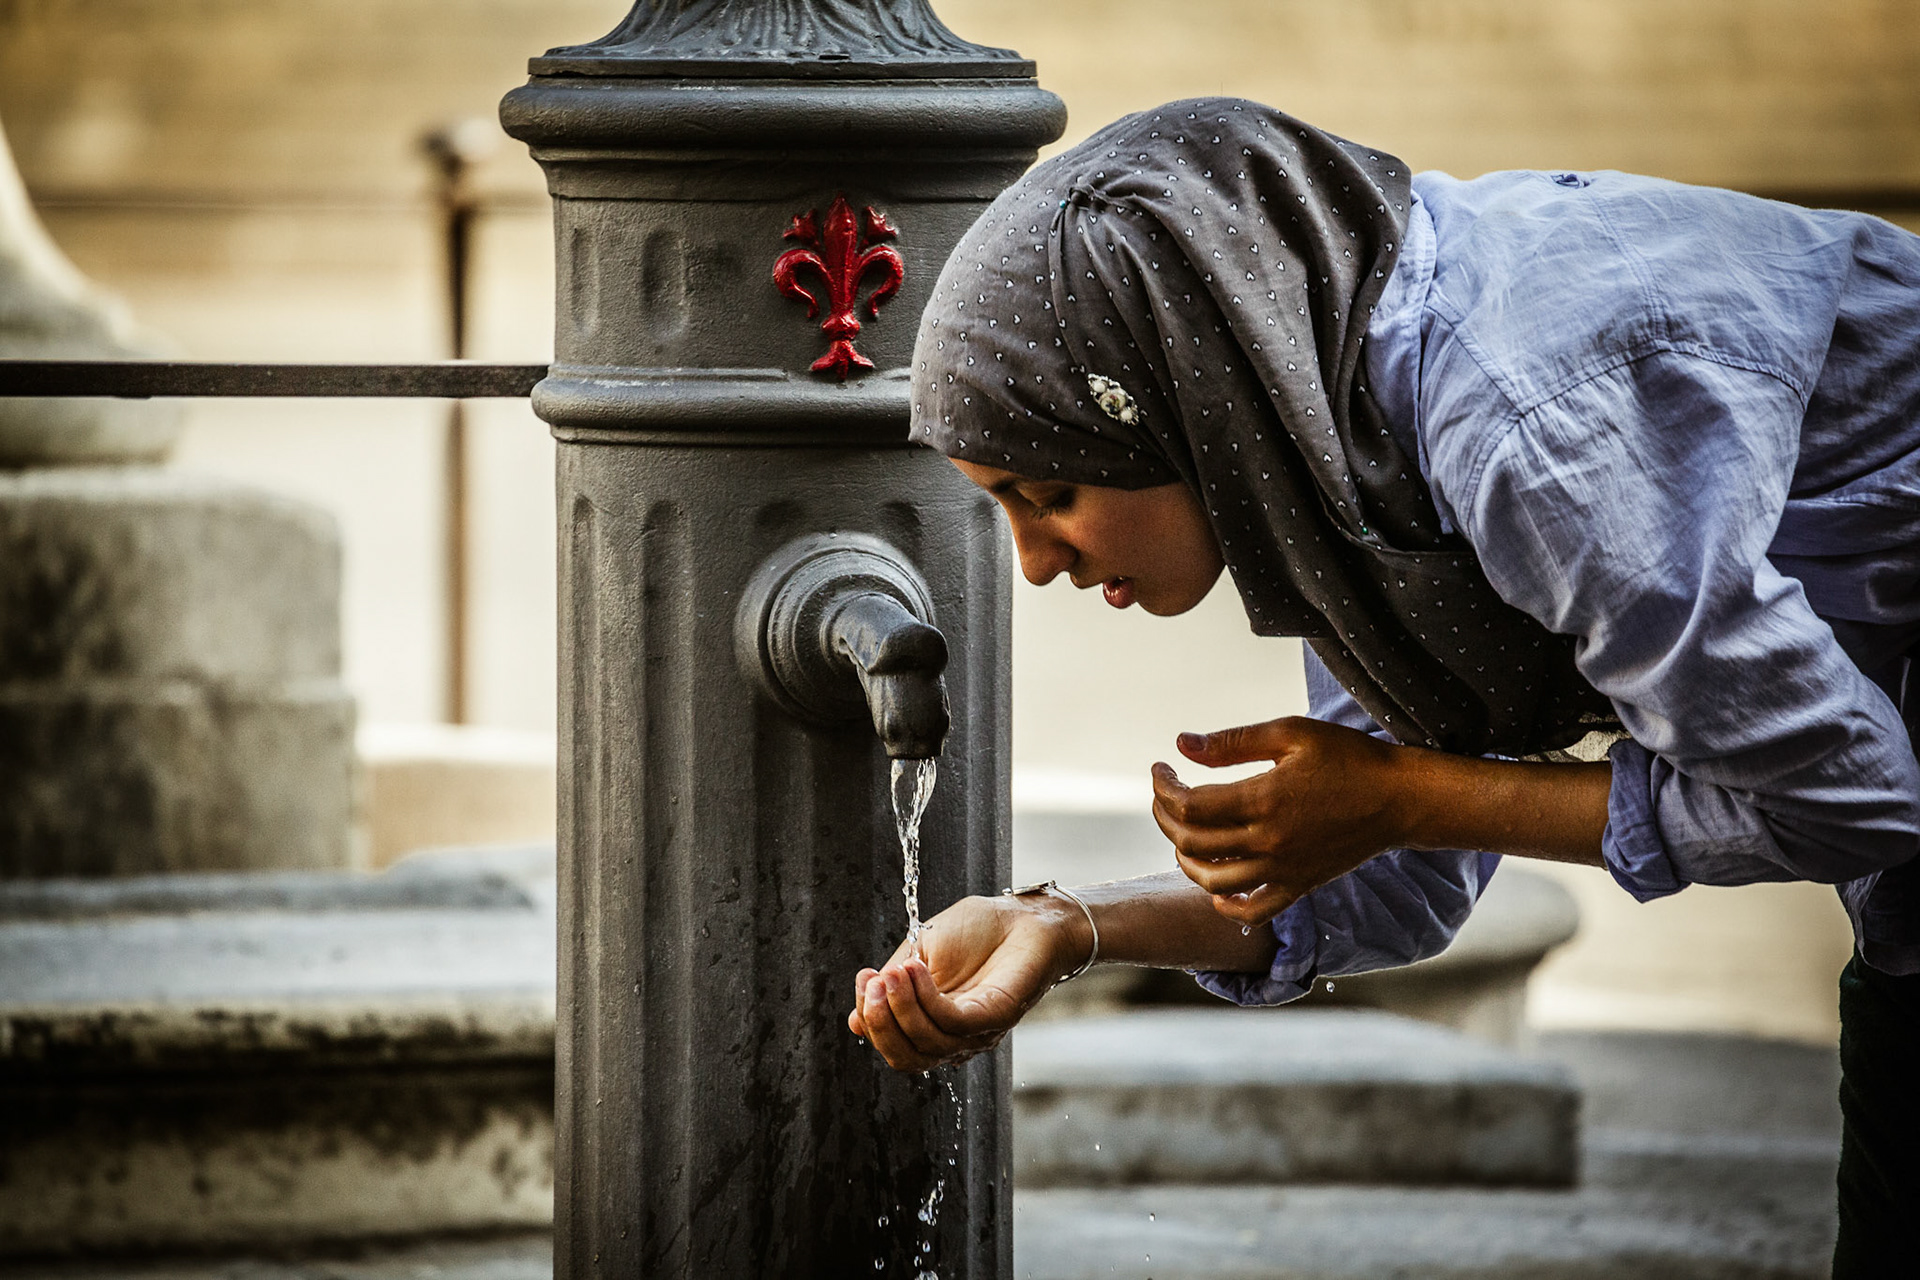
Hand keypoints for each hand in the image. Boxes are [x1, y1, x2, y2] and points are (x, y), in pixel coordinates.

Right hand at [848, 892, 1088, 1072]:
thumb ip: (892, 986)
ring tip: (895, 972)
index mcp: (932, 1025)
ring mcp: (975, 1032)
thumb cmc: (978, 931)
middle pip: (905, 1058)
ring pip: (927, 1045)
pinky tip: (916, 969)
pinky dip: (927, 999)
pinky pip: (953, 1023)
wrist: (1025, 916)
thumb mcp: (919, 953)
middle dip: (880, 1025)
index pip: (892, 1044)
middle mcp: (953, 1037)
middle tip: (872, 985)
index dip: (870, 1020)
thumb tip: (856, 1022)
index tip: (863, 979)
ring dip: (901, 1007)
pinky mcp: (995, 1017)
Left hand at [1152, 716, 1409, 928]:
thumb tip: (1182, 744)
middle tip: (1164, 795)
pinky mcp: (1300, 885)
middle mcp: (1269, 841)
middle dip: (1165, 817)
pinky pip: (1254, 911)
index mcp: (1263, 800)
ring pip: (1213, 881)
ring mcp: (1284, 869)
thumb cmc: (1348, 758)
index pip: (1189, 805)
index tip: (1161, 769)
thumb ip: (1233, 742)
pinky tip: (1215, 889)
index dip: (1164, 788)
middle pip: (1193, 841)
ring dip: (1185, 860)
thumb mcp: (1291, 733)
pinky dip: (1227, 906)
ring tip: (1182, 834)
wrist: (1400, 799)